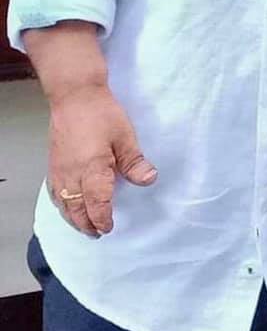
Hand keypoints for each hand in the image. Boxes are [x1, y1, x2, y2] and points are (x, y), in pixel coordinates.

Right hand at [47, 85, 156, 235]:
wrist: (75, 97)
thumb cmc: (101, 114)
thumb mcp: (125, 137)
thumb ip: (135, 162)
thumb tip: (149, 180)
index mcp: (92, 169)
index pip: (97, 203)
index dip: (102, 218)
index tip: (108, 227)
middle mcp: (72, 174)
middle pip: (77, 208)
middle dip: (87, 224)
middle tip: (97, 233)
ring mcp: (59, 170)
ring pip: (64, 203)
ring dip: (73, 218)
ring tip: (84, 226)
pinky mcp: (53, 164)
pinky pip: (55, 192)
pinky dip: (61, 205)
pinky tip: (66, 206)